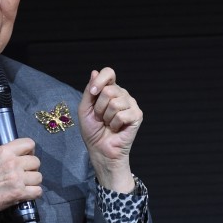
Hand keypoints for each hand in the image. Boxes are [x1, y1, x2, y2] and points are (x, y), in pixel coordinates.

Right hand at [0, 138, 42, 219]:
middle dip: (32, 169)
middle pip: (36, 162)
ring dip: (33, 182)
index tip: (25, 158)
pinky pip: (38, 191)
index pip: (29, 143)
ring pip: (39, 177)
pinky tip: (26, 194)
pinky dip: (33, 194)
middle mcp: (13, 162)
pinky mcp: (19, 193)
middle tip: (23, 174)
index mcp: (4, 151)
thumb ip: (7, 156)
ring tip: (23, 185)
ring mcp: (17, 178)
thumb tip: (21, 158)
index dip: (30, 152)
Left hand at [79, 67, 141, 191]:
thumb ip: (89, 91)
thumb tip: (95, 72)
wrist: (100, 150)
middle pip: (109, 90)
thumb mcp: (85, 108)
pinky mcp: (137, 116)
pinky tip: (116, 128)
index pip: (109, 72)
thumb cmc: (93, 130)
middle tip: (101, 117)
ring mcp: (131, 104)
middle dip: (99, 107)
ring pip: (115, 103)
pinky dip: (115, 124)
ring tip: (109, 124)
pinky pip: (122, 115)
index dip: (100, 81)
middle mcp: (122, 94)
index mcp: (111, 90)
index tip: (92, 93)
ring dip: (107, 117)